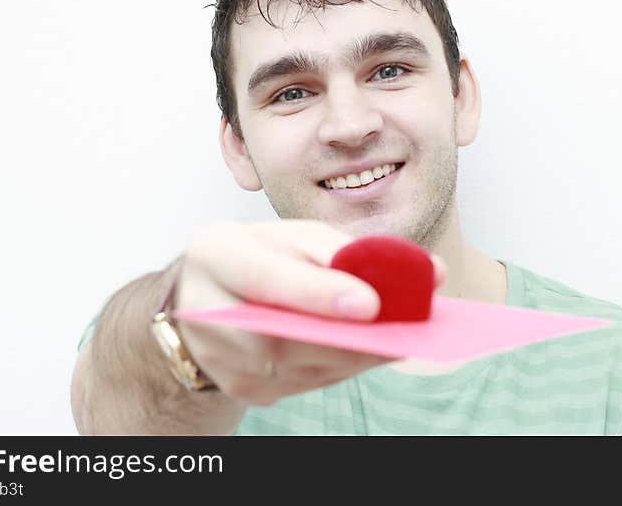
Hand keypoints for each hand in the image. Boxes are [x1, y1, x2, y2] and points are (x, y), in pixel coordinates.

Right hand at [174, 220, 445, 406]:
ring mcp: (222, 360)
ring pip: (301, 369)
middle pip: (285, 338)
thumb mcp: (291, 234)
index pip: (267, 278)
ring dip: (357, 356)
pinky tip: (374, 350)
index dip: (318, 293)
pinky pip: (304, 383)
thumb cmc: (259, 254)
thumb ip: (341, 248)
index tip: (370, 304)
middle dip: (352, 336)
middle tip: (405, 329)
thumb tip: (418, 269)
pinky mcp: (243, 388)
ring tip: (402, 338)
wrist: (204, 295)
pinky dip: (344, 367)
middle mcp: (209, 312)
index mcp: (216, 254)